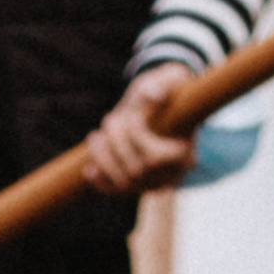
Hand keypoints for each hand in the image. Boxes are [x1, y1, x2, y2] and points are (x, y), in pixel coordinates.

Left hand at [83, 67, 198, 193]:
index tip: (129, 115)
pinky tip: (89, 169)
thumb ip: (163, 85)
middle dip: (116, 143)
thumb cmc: (167, 90)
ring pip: (124, 184)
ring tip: (95, 137)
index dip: (135, 138)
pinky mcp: (139, 184)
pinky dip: (100, 183)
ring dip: (103, 160)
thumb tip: (153, 97)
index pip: (153, 159)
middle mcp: (172, 174)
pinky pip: (118, 192)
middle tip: (110, 118)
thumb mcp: (168, 80)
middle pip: (135, 171)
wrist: (164, 103)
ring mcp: (155, 183)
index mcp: (184, 152)